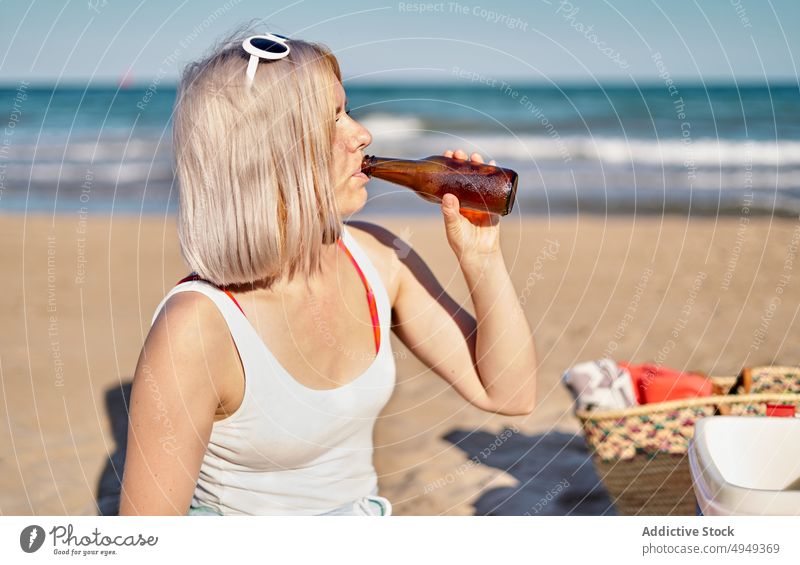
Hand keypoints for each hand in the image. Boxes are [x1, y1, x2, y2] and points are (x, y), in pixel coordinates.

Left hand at [441, 149, 500, 264]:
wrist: (480, 253)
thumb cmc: (462, 242)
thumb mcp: (453, 226)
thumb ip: (449, 213)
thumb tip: (447, 195)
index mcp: (453, 200)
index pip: (449, 178)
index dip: (449, 166)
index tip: (448, 154)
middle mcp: (465, 197)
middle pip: (464, 175)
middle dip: (462, 162)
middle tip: (460, 154)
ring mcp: (479, 199)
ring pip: (478, 178)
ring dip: (478, 165)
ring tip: (476, 157)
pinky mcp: (492, 203)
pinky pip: (494, 186)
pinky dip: (494, 175)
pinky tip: (493, 164)